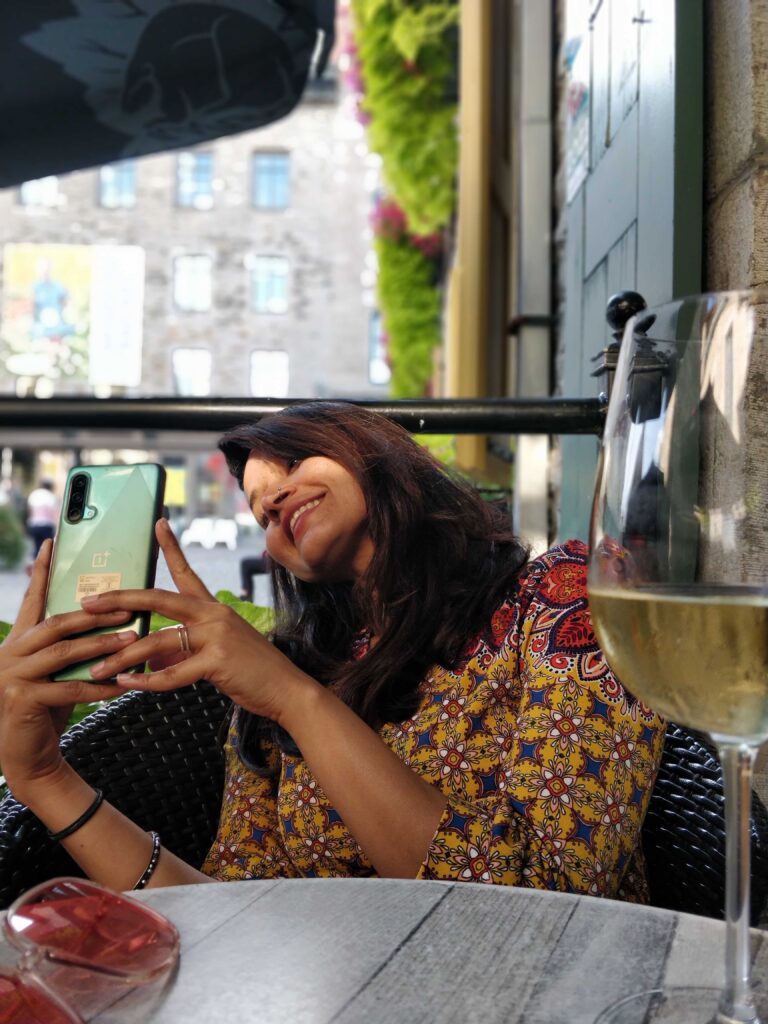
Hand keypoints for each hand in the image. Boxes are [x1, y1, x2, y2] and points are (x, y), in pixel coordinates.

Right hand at [0, 539, 134, 797]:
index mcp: (18, 640)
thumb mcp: (56, 671)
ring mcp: (12, 676)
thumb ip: (69, 646)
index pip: (32, 600)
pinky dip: (99, 686)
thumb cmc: (46, 707)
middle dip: (96, 614)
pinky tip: (123, 684)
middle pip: (57, 623)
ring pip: (64, 654)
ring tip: (133, 639)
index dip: (42, 572)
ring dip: (103, 646)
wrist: (25, 755)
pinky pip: (69, 689)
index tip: (53, 544)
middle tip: (131, 606)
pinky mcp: (22, 700)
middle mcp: (11, 653)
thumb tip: (109, 618)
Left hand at [85, 520, 316, 724]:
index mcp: (213, 608)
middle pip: (158, 598)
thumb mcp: (214, 654)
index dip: (171, 547)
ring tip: (97, 668)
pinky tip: (126, 684)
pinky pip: (172, 672)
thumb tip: (149, 661)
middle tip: (89, 604)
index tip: (158, 524)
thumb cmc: (251, 672)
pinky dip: (146, 682)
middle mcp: (214, 613)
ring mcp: (216, 635)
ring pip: (157, 640)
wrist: (287, 690)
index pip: (187, 572)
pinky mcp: (218, 660)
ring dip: (123, 656)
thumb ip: (182, 651)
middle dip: (120, 600)